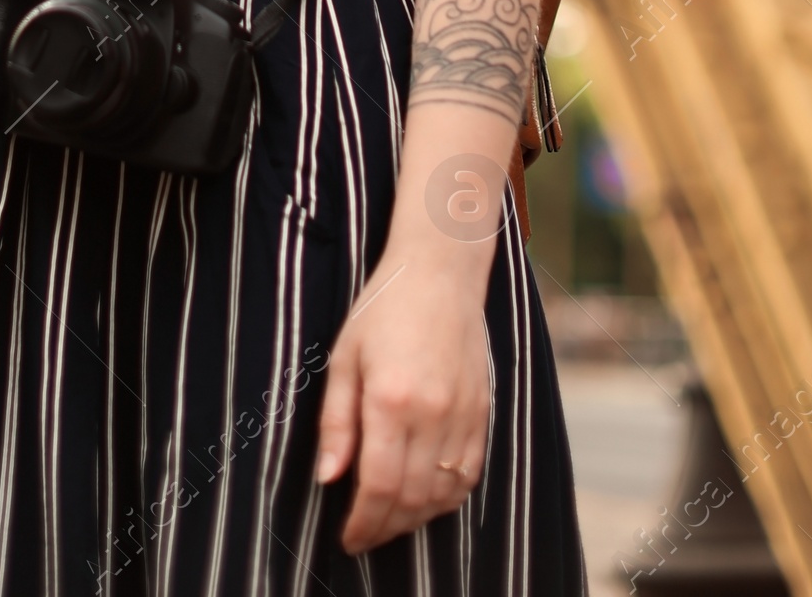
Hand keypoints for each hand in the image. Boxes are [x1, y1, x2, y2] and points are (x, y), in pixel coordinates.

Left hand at [314, 250, 490, 553]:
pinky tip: (426, 500)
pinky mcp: (482, 411)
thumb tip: (328, 478)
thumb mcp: (344, 358)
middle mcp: (432, 413)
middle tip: (364, 536)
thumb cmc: (383, 309)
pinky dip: (447, 499)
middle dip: (385, 528)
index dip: (362, 523)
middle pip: (411, 499)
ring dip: (415, 519)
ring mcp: (463, 414)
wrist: (439, 273)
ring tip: (390, 522)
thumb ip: (336, 422)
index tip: (348, 538)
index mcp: (391, 399)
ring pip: (442, 494)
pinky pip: (469, 475)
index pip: (378, 486)